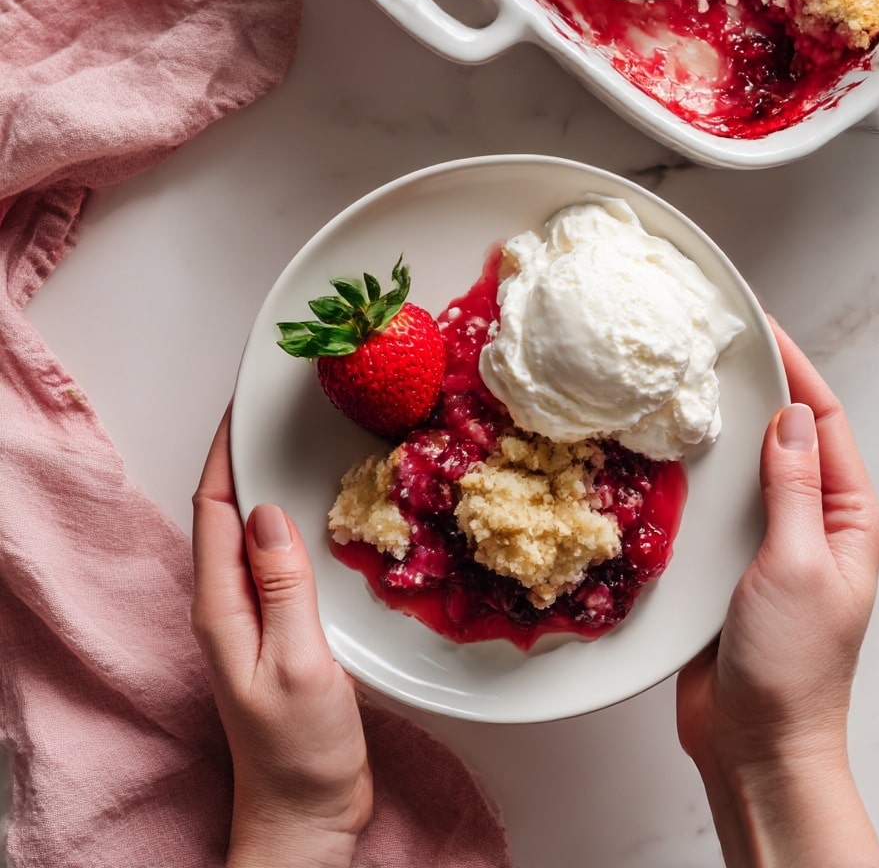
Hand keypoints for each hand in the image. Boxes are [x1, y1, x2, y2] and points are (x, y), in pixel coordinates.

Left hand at [191, 408, 371, 867]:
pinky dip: (294, 524)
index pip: (212, 510)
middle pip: (227, 514)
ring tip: (299, 445)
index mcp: (221, 607)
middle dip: (243, 458)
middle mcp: (230, 605)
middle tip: (276, 412)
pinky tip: (323, 514)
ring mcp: (254, 617)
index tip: (242, 408)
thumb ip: (283, 586)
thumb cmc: (298, 750)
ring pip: (254, 534)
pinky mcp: (282, 628)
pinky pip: (280, 560)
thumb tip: (268, 512)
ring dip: (269, 487)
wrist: (306, 812)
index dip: (224, 455)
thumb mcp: (297, 661)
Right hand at [676, 320, 878, 867]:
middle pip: (784, 436)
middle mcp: (811, 521)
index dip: (796, 370)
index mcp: (848, 517)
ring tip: (680, 387)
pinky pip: (715, 505)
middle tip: (709, 348)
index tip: (761, 328)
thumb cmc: (793, 665)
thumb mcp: (799, 564)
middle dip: (754, 390)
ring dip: (719, 430)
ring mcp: (768, 542)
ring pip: (744, 467)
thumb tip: (789, 417)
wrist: (754, 743)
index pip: (825, 422)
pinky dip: (694, 475)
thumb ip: (792, 489)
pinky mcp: (729, 564)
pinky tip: (663, 455)